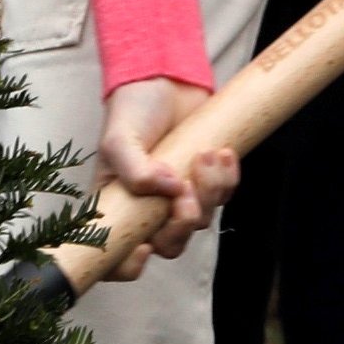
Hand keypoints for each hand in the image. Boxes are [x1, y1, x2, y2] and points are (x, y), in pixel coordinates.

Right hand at [93, 79, 235, 277]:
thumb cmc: (132, 110)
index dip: (127, 266)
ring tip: (206, 154)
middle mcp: (148, 209)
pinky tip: (222, 152)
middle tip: (185, 193)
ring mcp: (179, 197)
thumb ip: (134, 169)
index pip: (116, 257)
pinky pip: (224, 196)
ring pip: (200, 220)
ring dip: (208, 191)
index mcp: (117, 207)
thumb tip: (169, 191)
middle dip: (181, 225)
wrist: (165, 78)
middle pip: (169, 245)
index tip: (143, 247)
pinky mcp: (207, 181)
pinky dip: (227, 178)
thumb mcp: (119, 138)